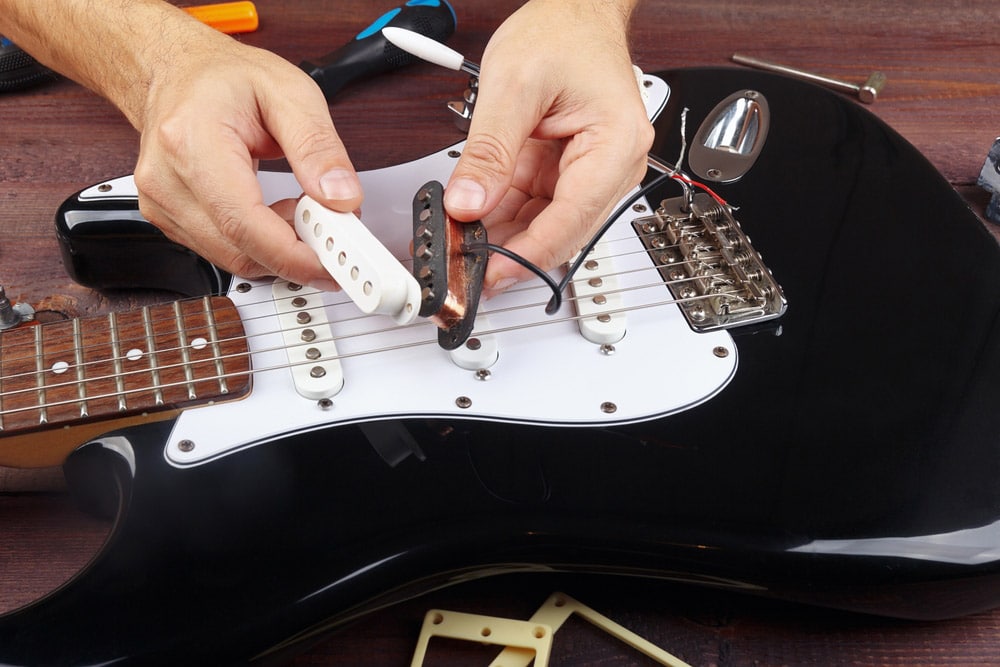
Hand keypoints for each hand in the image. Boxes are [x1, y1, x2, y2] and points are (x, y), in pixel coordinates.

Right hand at [132, 23, 361, 287]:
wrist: (175, 71)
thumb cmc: (223, 77)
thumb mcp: (290, 92)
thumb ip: (318, 148)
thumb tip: (341, 198)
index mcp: (192, 141)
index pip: (243, 223)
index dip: (292, 254)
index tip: (332, 262)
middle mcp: (167, 180)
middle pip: (239, 251)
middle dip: (296, 253)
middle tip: (334, 231)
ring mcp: (162, 204)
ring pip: (234, 259)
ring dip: (279, 247)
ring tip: (302, 208)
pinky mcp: (170, 219)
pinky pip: (223, 251)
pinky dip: (260, 243)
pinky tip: (275, 213)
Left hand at [443, 0, 653, 294]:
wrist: (574, 11)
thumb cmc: (562, 32)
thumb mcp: (513, 86)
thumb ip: (488, 150)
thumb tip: (468, 203)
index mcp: (616, 145)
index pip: (571, 219)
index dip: (527, 255)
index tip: (490, 275)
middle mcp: (612, 166)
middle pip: (560, 231)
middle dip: (509, 251)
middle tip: (463, 266)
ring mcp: (590, 171)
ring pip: (544, 224)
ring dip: (501, 236)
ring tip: (458, 244)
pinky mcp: (567, 171)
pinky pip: (534, 206)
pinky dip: (502, 215)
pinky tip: (472, 223)